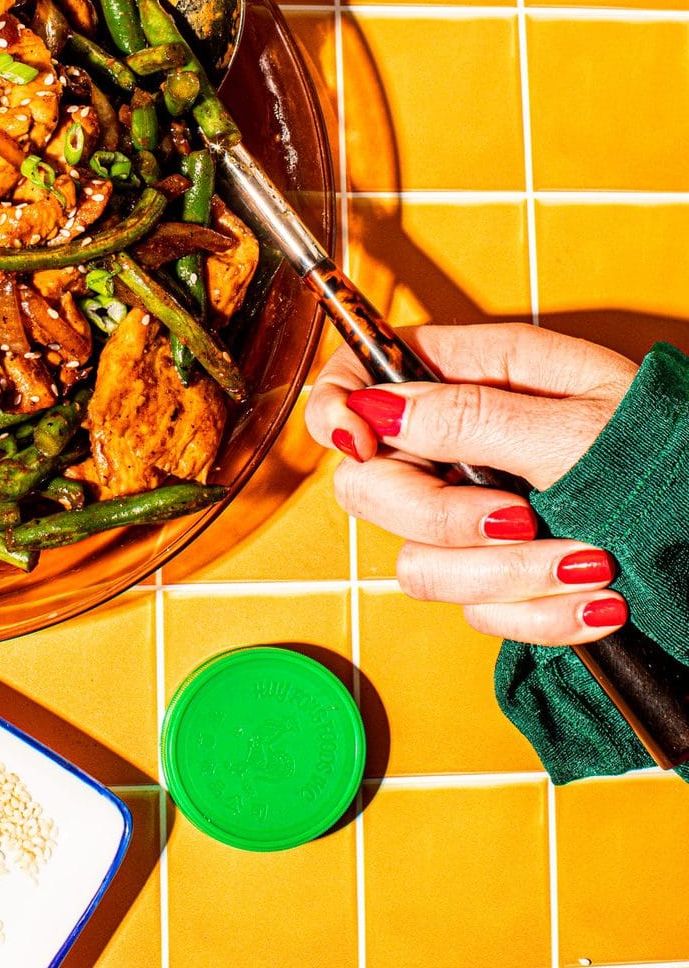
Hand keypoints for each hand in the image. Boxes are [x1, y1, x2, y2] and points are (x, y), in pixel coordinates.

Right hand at [305, 322, 637, 645]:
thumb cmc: (672, 456)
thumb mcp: (578, 426)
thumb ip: (472, 417)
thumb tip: (376, 408)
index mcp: (478, 375)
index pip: (363, 375)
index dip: (337, 407)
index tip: (358, 442)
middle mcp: (462, 444)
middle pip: (370, 485)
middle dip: (439, 517)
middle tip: (516, 520)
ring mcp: (476, 516)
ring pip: (419, 563)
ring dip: (506, 578)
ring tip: (590, 566)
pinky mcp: (501, 578)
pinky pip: (477, 611)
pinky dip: (538, 616)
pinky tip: (598, 602)